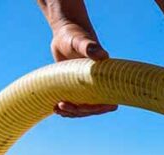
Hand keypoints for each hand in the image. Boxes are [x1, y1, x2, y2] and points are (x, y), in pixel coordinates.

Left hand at [40, 0, 118, 117]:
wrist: (65, 34)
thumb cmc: (75, 35)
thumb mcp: (81, 42)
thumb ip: (91, 48)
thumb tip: (103, 56)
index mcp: (107, 80)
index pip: (109, 103)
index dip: (97, 109)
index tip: (83, 106)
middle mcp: (99, 86)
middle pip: (94, 109)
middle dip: (79, 111)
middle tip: (61, 106)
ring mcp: (87, 89)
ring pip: (83, 109)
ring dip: (71, 113)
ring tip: (56, 109)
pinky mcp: (76, 88)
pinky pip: (74, 104)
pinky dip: (66, 109)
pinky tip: (54, 107)